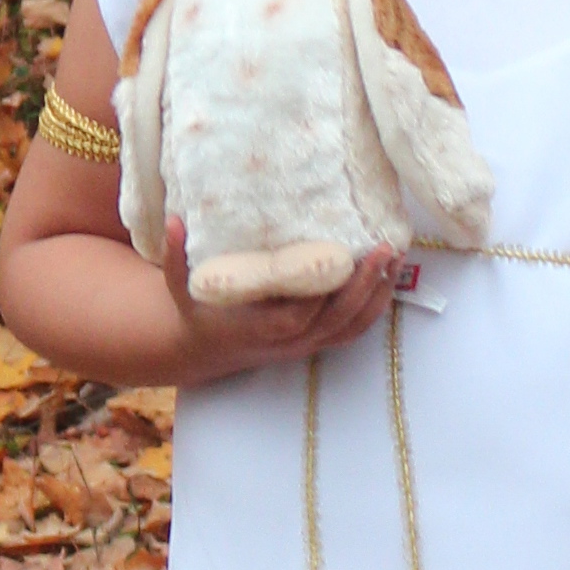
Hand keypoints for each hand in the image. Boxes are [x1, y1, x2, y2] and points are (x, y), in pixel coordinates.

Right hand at [162, 220, 403, 381]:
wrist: (207, 350)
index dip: (321, 294)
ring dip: (378, 295)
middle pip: (335, 321)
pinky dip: (376, 307)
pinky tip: (389, 276)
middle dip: (362, 288)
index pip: (297, 316)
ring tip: (395, 256)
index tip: (339, 258)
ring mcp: (307, 345)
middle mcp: (289, 342)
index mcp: (259, 329)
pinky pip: (354, 330)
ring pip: (352, 328)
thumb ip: (174, 256)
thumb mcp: (179, 286)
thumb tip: (174, 220)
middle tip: (383, 248)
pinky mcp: (318, 342)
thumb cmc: (197, 311)